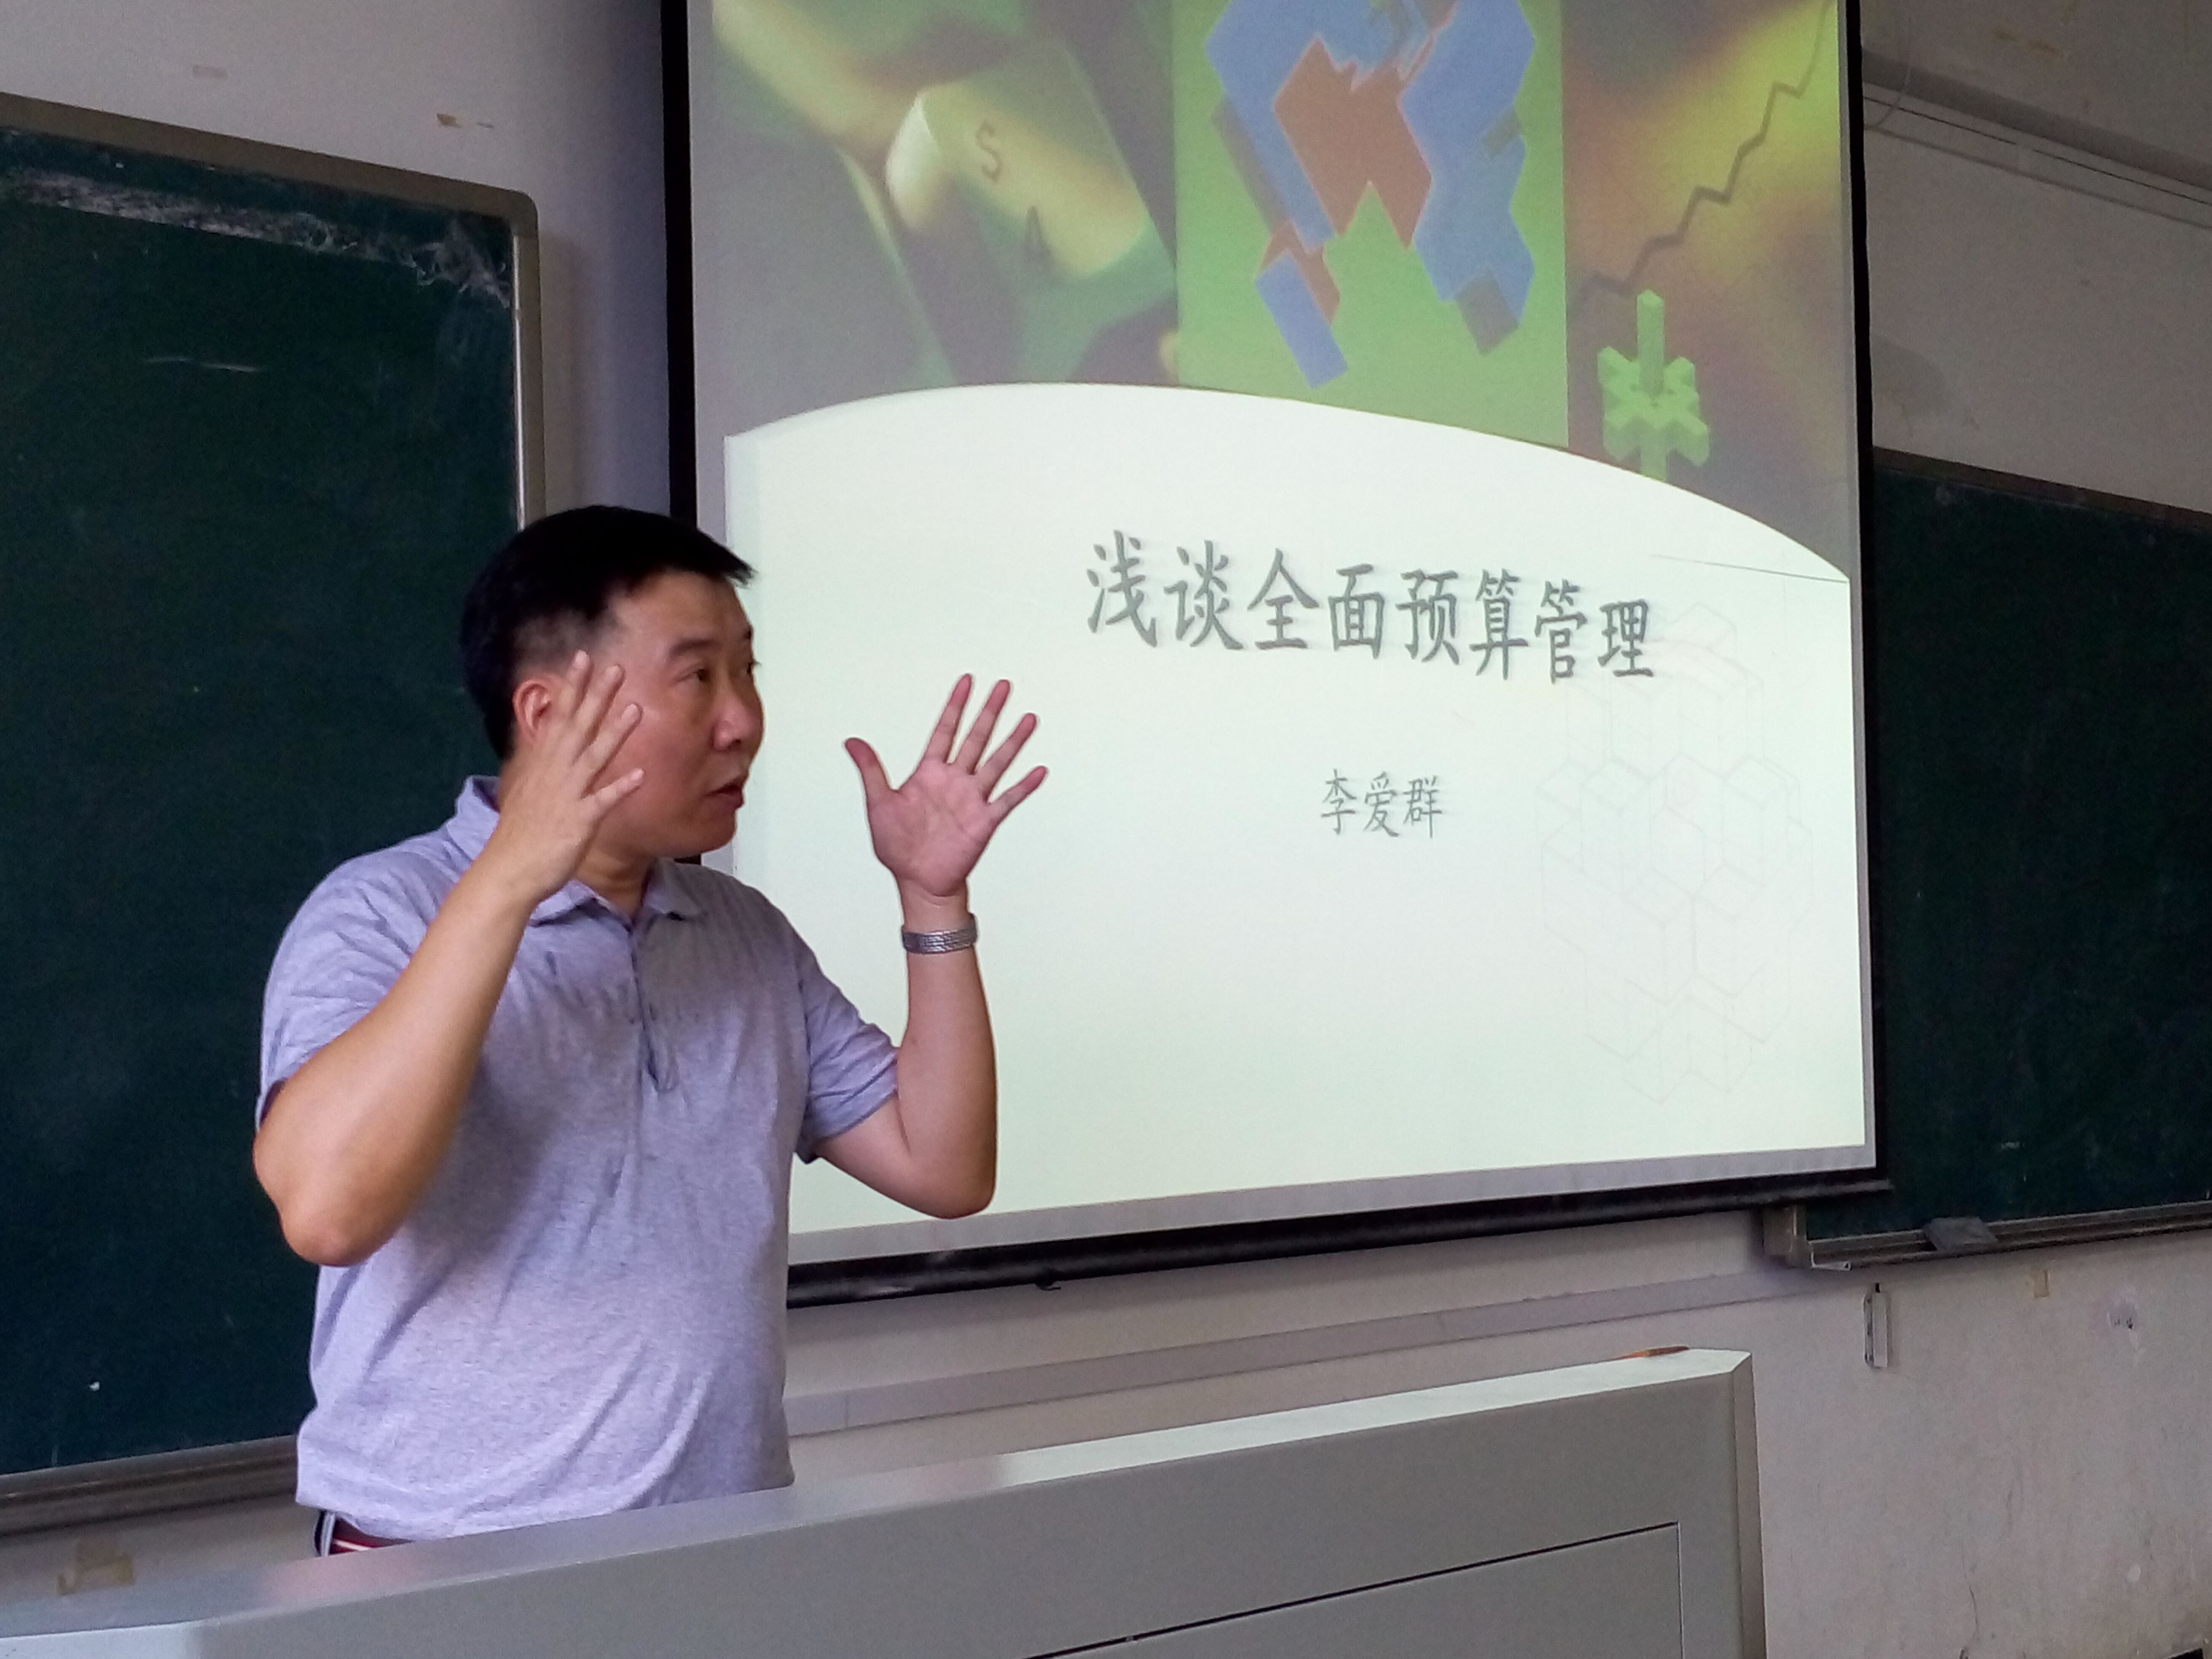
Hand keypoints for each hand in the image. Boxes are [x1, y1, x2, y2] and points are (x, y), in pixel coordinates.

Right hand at [478, 652, 644, 905]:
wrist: (507, 871)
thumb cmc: (520, 834)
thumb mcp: (528, 788)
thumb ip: (543, 764)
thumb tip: (550, 742)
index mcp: (542, 764)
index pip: (558, 716)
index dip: (572, 687)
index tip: (583, 657)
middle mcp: (554, 774)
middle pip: (577, 727)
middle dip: (596, 696)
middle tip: (616, 667)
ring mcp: (567, 796)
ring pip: (594, 757)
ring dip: (615, 732)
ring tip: (636, 708)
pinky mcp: (578, 822)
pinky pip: (602, 801)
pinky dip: (620, 787)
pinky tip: (640, 774)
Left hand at [846, 676, 1045, 902]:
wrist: (917, 880)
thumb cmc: (898, 846)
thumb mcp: (878, 803)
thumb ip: (870, 770)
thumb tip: (851, 741)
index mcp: (929, 773)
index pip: (945, 731)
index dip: (955, 706)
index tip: (967, 682)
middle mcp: (954, 781)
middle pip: (976, 738)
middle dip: (989, 712)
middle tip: (1003, 686)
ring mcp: (972, 800)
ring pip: (997, 763)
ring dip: (1013, 741)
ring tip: (1028, 719)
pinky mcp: (984, 821)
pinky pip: (1008, 800)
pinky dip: (1023, 786)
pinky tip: (1038, 770)